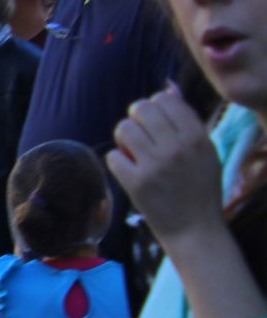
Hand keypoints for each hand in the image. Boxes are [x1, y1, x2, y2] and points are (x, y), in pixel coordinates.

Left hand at [110, 83, 224, 245]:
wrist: (196, 230)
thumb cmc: (199, 187)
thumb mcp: (205, 151)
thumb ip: (186, 118)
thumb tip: (167, 86)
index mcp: (196, 137)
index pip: (164, 100)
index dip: (154, 109)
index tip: (157, 125)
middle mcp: (177, 148)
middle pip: (140, 109)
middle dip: (135, 119)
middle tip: (141, 137)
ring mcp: (156, 166)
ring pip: (124, 129)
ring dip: (124, 140)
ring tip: (135, 154)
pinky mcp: (136, 184)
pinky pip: (112, 156)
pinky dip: (117, 163)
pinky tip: (130, 172)